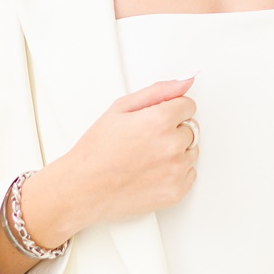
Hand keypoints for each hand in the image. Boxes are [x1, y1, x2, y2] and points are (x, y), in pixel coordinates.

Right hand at [20, 80, 199, 247]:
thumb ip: (159, 91)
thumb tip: (186, 81)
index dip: (170, 111)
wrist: (81, 189)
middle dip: (172, 131)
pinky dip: (176, 174)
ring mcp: (175, 170)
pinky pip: (190, 174)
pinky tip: (152, 173)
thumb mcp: (120, 108)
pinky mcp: (175, 192)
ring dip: (176, 152)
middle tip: (145, 142)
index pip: (188, 106)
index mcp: (159, 121)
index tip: (155, 120)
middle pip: (191, 129)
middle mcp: (171, 145)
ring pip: (191, 151)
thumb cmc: (95, 151)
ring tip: (146, 158)